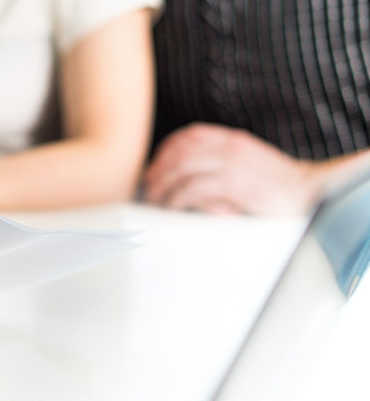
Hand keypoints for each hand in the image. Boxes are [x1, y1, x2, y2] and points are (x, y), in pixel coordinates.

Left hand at [143, 123, 318, 214]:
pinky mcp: (234, 185)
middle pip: (180, 151)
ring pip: (182, 169)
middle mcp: (229, 147)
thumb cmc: (279, 184)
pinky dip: (177, 198)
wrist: (311, 193)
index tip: (154, 166)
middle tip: (148, 187)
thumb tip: (191, 174)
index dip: (166, 149)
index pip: (190, 135)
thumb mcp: (249, 162)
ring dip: (163, 185)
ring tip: (156, 200)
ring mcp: (231, 164)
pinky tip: (172, 207)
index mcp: (233, 139)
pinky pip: (194, 188)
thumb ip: (223, 162)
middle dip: (158, 169)